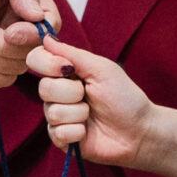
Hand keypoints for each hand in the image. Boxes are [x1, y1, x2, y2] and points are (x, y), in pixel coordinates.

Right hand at [30, 35, 159, 166]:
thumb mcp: (101, 69)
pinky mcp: (61, 139)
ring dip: (79, 113)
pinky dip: (78, 132)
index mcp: (65, 73)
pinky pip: (57, 133)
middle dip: (72, 92)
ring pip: (52, 112)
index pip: (36, 60)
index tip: (68, 68)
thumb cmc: (125, 98)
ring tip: (92, 115)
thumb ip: (72, 54)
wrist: (139, 131)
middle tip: (89, 95)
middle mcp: (57, 94)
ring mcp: (58, 117)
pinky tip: (88, 131)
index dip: (47, 63)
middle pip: (43, 88)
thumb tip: (45, 38)